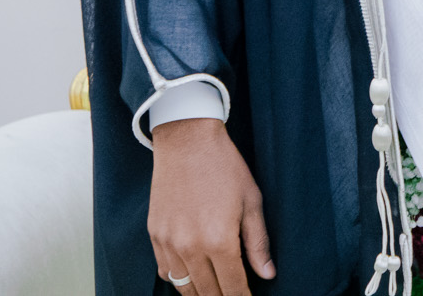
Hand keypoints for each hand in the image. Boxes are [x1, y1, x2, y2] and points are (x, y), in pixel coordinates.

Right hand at [150, 117, 275, 295]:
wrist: (187, 141)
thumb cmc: (224, 167)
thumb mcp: (251, 201)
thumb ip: (258, 243)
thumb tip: (268, 274)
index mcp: (219, 240)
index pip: (233, 287)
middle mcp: (190, 247)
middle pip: (208, 292)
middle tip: (235, 295)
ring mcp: (168, 243)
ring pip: (184, 287)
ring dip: (201, 293)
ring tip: (215, 291)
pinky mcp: (154, 235)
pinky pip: (165, 271)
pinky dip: (179, 279)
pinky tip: (193, 275)